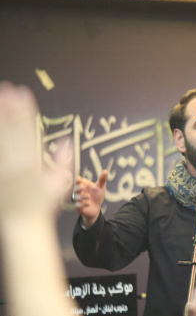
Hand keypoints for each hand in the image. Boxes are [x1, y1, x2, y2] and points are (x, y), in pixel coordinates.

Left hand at [0, 82, 64, 219]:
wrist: (23, 226)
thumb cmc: (42, 206)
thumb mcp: (59, 185)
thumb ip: (64, 162)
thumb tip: (68, 143)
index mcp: (32, 165)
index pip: (28, 132)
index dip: (25, 112)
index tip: (23, 95)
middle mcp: (15, 166)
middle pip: (11, 132)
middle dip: (10, 110)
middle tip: (7, 89)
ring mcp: (3, 171)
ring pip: (0, 140)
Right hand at [72, 170, 107, 227]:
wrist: (97, 208)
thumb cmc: (97, 195)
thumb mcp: (101, 187)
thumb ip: (102, 179)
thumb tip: (105, 171)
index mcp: (83, 185)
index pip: (77, 180)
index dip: (77, 180)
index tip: (79, 179)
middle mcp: (79, 192)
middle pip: (74, 188)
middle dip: (78, 188)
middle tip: (82, 188)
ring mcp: (78, 199)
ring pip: (75, 197)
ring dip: (82, 197)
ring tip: (89, 197)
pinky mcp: (79, 207)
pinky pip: (77, 205)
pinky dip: (82, 204)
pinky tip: (88, 204)